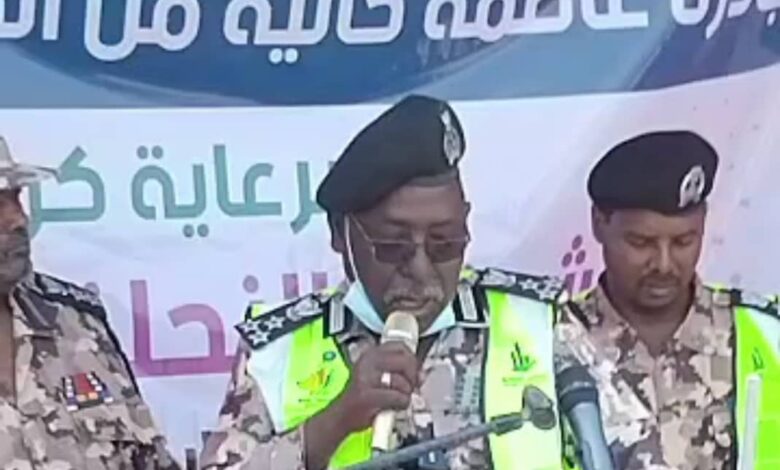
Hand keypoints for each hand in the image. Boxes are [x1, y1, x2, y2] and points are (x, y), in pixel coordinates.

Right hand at [304, 341, 417, 468]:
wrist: (341, 416)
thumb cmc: (362, 397)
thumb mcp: (378, 376)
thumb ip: (400, 371)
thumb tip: (422, 374)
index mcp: (371, 354)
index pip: (401, 346)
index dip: (412, 359)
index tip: (413, 371)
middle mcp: (368, 362)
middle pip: (405, 361)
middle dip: (413, 377)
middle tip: (409, 387)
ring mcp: (367, 378)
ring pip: (403, 382)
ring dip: (406, 394)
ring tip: (397, 399)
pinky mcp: (368, 396)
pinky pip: (398, 397)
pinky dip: (401, 404)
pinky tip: (394, 406)